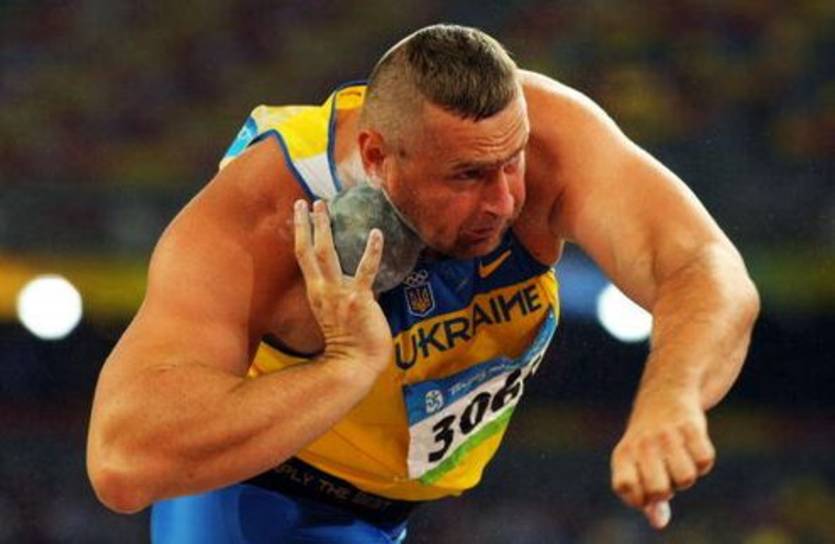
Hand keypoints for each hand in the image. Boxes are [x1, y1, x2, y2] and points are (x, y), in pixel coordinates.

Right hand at [294, 199, 392, 376]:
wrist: (354, 365)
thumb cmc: (350, 343)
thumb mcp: (336, 314)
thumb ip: (338, 295)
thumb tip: (348, 281)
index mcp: (316, 293)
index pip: (303, 257)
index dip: (300, 233)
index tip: (299, 213)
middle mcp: (323, 290)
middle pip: (309, 250)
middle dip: (307, 224)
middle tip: (306, 201)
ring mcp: (339, 294)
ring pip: (327, 254)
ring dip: (324, 228)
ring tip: (324, 205)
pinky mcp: (359, 299)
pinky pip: (365, 270)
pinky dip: (371, 251)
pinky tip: (376, 233)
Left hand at [610, 389, 715, 529]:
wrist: (665, 393)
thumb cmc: (648, 442)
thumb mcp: (637, 466)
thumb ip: (645, 499)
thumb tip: (659, 523)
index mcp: (623, 454)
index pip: (626, 489)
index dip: (639, 498)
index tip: (645, 489)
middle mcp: (642, 443)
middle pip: (659, 491)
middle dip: (667, 490)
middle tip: (664, 474)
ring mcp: (666, 434)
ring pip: (686, 479)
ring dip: (687, 476)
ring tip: (678, 460)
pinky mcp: (690, 425)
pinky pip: (705, 461)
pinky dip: (702, 461)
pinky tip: (692, 448)